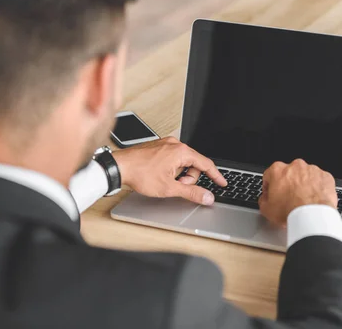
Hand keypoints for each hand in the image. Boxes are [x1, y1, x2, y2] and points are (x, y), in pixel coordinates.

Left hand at [112, 137, 226, 204]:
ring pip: (183, 162)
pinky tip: (161, 175)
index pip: (206, 164)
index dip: (216, 176)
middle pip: (194, 164)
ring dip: (179, 174)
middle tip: (177, 186)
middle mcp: (175, 144)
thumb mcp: (170, 187)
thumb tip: (207, 196)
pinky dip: (172, 169)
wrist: (119, 167)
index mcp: (181, 151)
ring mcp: (166, 144)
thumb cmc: (140, 174)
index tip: (222, 182)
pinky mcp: (159, 146)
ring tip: (166, 181)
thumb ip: (192, 193)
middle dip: (189, 178)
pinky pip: (173, 158)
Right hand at [259, 159, 336, 225]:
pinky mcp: (326, 176)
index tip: (272, 194)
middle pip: (289, 174)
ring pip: (306, 176)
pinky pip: (320, 181)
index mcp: (278, 170)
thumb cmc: (291, 210)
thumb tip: (265, 200)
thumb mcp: (267, 209)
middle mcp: (295, 166)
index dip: (270, 187)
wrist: (312, 215)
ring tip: (303, 201)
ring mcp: (312, 170)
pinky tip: (314, 200)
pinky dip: (317, 188)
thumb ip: (263, 200)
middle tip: (289, 199)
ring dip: (304, 185)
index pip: (270, 175)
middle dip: (289, 184)